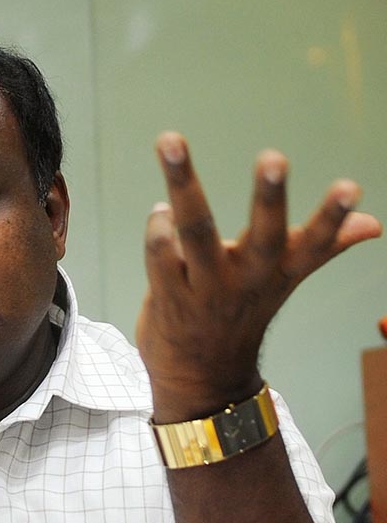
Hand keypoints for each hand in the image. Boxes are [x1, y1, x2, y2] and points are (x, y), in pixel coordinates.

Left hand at [136, 132, 381, 422]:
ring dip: (184, 188)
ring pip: (196, 233)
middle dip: (269, 197)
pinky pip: (160, 257)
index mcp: (278, 272)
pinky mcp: (168, 298)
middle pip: (263, 235)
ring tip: (172, 142)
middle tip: (274, 157)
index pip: (314, 245)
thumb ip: (320, 248)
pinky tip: (159, 212)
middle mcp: (247, 280)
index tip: (349, 187)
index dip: (332, 219)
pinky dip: (158, 230)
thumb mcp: (283, 282)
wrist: (202, 380)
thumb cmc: (241, 316)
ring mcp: (206, 290)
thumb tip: (374, 224)